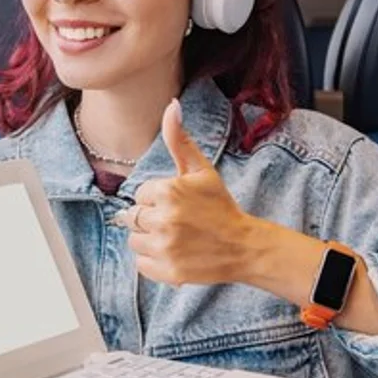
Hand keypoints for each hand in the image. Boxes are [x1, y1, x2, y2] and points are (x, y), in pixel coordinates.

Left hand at [114, 98, 257, 285]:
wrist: (244, 246)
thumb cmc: (220, 206)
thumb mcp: (201, 170)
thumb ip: (179, 140)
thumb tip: (171, 106)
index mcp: (168, 191)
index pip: (140, 194)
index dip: (158, 199)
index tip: (179, 204)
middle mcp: (163, 219)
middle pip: (133, 218)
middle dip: (152, 218)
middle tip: (178, 222)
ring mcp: (165, 247)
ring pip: (135, 241)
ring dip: (151, 240)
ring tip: (176, 237)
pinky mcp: (167, 271)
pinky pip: (141, 264)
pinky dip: (154, 261)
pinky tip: (175, 253)